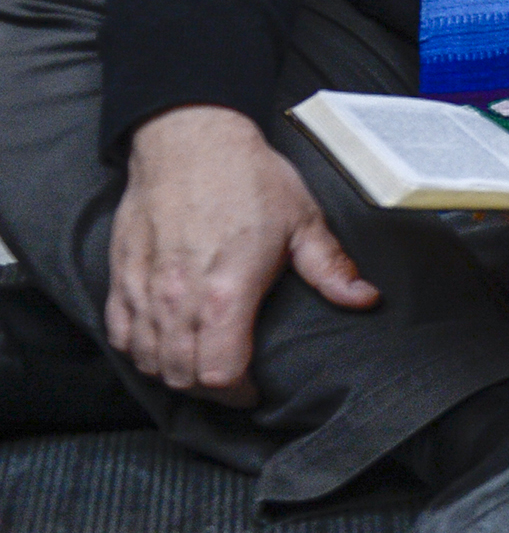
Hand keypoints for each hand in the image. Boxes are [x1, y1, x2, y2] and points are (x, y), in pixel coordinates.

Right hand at [105, 106, 378, 404]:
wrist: (190, 139)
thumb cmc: (248, 177)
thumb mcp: (302, 220)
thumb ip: (330, 267)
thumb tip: (364, 298)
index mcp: (226, 292)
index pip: (221, 373)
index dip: (240, 392)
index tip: (254, 389)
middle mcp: (179, 299)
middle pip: (182, 376)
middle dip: (210, 389)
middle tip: (233, 380)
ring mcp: (145, 290)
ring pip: (149, 361)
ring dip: (174, 372)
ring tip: (201, 364)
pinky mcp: (121, 277)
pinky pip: (120, 335)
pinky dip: (140, 350)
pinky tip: (162, 344)